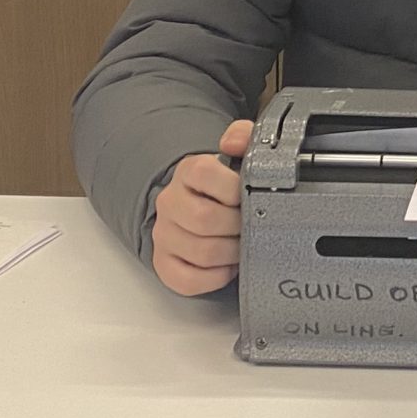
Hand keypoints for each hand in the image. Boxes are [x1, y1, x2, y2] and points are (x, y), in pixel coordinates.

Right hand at [153, 117, 253, 294]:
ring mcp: (165, 234)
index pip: (205, 174)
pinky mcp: (165, 264)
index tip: (248, 196)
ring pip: (201, 252)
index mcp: (190, 171)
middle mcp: (171, 202)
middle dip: (238, 226)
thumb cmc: (223, 186)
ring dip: (232, 253)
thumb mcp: (236, 156)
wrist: (198, 204)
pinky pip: (189, 280)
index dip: (234, 189)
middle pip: (204, 219)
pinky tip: (226, 265)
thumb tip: (233, 142)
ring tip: (242, 245)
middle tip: (251, 226)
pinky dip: (215, 277)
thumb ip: (243, 137)